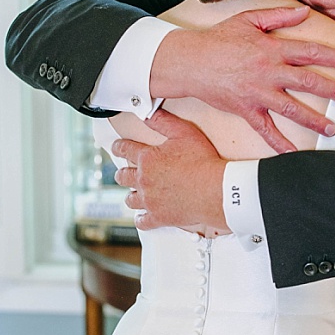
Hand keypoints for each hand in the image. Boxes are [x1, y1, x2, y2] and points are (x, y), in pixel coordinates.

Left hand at [112, 109, 228, 234]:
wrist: (217, 191)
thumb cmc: (204, 163)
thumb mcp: (185, 133)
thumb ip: (164, 122)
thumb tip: (148, 114)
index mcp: (148, 159)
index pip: (125, 149)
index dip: (119, 146)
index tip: (117, 146)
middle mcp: (144, 180)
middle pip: (123, 176)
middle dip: (123, 172)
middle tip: (125, 171)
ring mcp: (150, 200)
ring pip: (130, 199)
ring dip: (131, 195)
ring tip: (135, 194)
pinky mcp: (159, 216)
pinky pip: (143, 221)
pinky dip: (141, 219)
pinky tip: (142, 217)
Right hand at [152, 6, 334, 153]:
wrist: (189, 61)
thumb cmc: (219, 39)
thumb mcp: (249, 20)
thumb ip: (279, 16)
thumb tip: (305, 12)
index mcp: (272, 49)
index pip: (310, 52)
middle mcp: (268, 71)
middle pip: (308, 81)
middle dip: (333, 91)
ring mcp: (257, 92)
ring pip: (292, 108)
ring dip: (314, 120)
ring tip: (333, 129)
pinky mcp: (245, 109)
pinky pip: (265, 129)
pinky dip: (278, 143)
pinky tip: (293, 154)